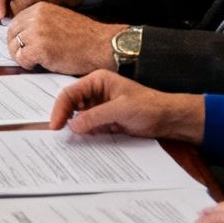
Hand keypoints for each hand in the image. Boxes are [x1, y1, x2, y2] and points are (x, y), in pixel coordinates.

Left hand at [6, 2, 118, 73]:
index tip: (22, 45)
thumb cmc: (84, 37)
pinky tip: (38, 65)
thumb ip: (40, 23)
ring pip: (14, 47)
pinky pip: (22, 59)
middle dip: (16, 47)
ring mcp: (36, 32)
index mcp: (40, 8)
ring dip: (22, 57)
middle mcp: (36, 17)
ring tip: (34, 61)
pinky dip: (27, 64)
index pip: (16, 21)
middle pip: (11, 34)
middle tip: (25, 56)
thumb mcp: (59, 20)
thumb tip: (24, 35)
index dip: (18, 36)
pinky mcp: (39, 48)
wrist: (101, 45)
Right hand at [51, 70, 202, 142]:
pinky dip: (82, 133)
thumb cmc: (148, 106)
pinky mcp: (104, 119)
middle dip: (63, 117)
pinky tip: (79, 141)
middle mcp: (95, 92)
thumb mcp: (120, 110)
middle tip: (57, 134)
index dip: (60, 108)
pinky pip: (88, 126)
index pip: (70, 93)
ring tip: (65, 139)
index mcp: (97, 81)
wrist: (167, 118)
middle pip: (71, 104)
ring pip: (77, 116)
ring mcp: (99, 106)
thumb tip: (73, 125)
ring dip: (72, 126)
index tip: (56, 125)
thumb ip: (95, 117)